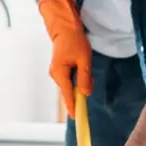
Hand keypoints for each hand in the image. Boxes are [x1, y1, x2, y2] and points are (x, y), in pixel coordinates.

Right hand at [37, 0, 92, 116]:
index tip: (77, 119)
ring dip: (81, 83)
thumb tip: (85, 93)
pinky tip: (82, 68)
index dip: (74, 107)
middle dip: (81, 91)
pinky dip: (79, 79)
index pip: (68, 95)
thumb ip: (85, 77)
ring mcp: (57, 73)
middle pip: (70, 92)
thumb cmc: (74, 40)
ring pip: (72, 86)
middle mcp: (56, 75)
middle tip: (89, 79)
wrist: (64, 27)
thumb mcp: (84, 59)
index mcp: (60, 73)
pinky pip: (71, 81)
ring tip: (85, 66)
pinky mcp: (60, 71)